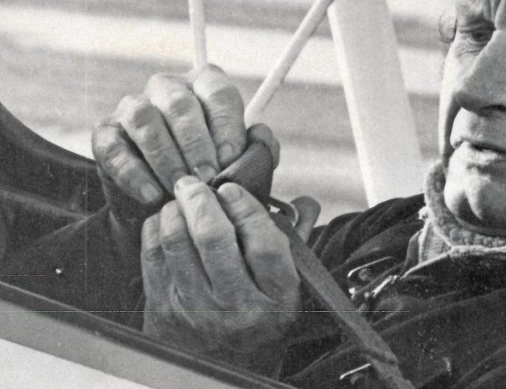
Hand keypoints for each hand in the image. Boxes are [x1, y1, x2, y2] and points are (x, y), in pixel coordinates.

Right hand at [92, 64, 277, 247]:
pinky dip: (133, 172)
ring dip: (164, 156)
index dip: (226, 125)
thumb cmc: (209, 175)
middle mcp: (168, 88)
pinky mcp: (105, 133)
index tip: (230, 159)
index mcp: (204, 84)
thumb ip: (258, 149)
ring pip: (145, 118)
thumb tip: (260, 136)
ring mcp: (133, 107)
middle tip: (206, 177)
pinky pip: (113, 147)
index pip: (217, 92)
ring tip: (179, 188)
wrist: (165, 208)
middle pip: (179, 103)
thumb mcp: (238, 164)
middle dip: (195, 143)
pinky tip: (151, 195)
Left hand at [141, 176, 319, 359]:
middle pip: (214, 237)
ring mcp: (196, 312)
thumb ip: (296, 239)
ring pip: (176, 241)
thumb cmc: (258, 316)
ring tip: (179, 199)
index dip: (246, 207)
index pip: (263, 243)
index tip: (232, 189)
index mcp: (276, 297)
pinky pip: (152, 256)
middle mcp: (237, 308)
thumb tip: (305, 201)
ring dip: (174, 210)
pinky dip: (155, 228)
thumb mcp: (286, 285)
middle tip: (194, 182)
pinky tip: (164, 220)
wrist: (224, 371)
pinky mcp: (164, 313)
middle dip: (201, 198)